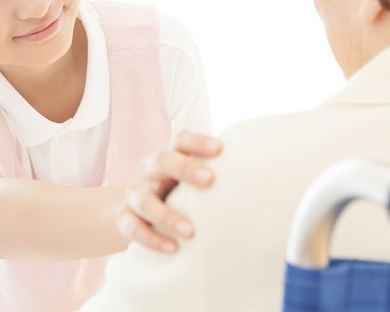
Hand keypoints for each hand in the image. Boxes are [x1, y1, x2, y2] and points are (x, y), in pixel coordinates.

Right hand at [116, 132, 222, 252]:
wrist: (136, 209)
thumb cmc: (178, 190)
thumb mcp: (192, 178)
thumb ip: (217, 174)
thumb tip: (265, 176)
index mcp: (169, 154)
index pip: (181, 140)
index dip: (198, 142)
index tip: (220, 149)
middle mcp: (150, 169)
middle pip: (161, 160)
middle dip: (185, 168)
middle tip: (209, 180)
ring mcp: (135, 192)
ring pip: (144, 199)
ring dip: (166, 215)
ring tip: (190, 231)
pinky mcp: (124, 217)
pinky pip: (132, 227)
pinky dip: (151, 238)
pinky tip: (172, 249)